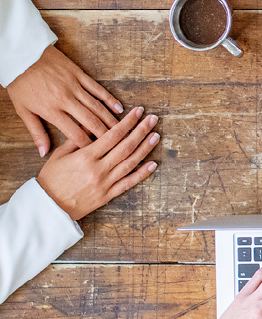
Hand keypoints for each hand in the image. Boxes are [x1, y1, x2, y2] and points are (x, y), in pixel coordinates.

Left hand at [6, 45, 123, 153]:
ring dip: (111, 119)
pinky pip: (98, 89)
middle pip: (90, 121)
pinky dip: (110, 99)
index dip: (87, 145)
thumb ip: (36, 132)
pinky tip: (119, 108)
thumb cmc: (21, 83)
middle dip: (105, 134)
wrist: (23, 56)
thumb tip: (43, 152)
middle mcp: (65, 100)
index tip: (96, 151)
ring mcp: (74, 86)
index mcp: (51, 110)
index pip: (74, 133)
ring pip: (97, 106)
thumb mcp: (23, 110)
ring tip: (122, 129)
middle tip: (118, 144)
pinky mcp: (79, 75)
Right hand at [36, 105, 159, 220]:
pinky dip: (142, 173)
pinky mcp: (108, 195)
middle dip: (141, 130)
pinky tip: (153, 164)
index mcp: (85, 157)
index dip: (128, 122)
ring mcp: (105, 183)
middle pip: (125, 146)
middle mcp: (98, 169)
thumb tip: (91, 123)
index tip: (138, 112)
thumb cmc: (51, 179)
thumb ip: (77, 139)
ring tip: (156, 136)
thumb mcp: (59, 155)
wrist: (49, 206)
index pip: (112, 135)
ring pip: (130, 163)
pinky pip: (128, 183)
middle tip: (153, 119)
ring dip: (145, 148)